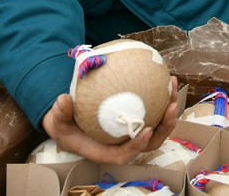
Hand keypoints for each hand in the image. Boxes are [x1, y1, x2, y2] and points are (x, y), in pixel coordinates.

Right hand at [41, 76, 179, 164]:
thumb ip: (60, 113)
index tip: (147, 131)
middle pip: (150, 141)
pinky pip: (153, 109)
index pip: (125, 154)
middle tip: (170, 107)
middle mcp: (123, 143)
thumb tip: (63, 100)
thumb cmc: (65, 125)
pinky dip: (160, 95)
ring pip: (157, 124)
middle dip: (164, 127)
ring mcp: (133, 131)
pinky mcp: (137, 118)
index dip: (137, 145)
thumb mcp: (57, 121)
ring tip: (172, 84)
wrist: (70, 120)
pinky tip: (163, 75)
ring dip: (168, 107)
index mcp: (106, 150)